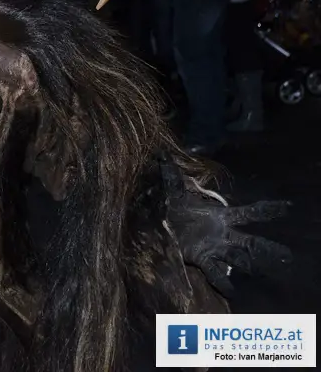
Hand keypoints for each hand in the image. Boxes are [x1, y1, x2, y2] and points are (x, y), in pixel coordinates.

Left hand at [161, 157, 291, 297]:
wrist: (160, 226)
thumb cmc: (174, 209)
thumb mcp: (173, 192)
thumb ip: (171, 176)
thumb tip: (162, 155)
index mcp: (221, 216)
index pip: (248, 213)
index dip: (267, 210)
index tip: (287, 208)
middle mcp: (223, 234)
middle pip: (251, 241)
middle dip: (267, 248)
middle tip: (286, 255)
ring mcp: (215, 248)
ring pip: (238, 259)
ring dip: (251, 266)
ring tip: (260, 272)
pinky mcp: (202, 259)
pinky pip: (216, 273)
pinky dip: (223, 282)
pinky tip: (232, 292)